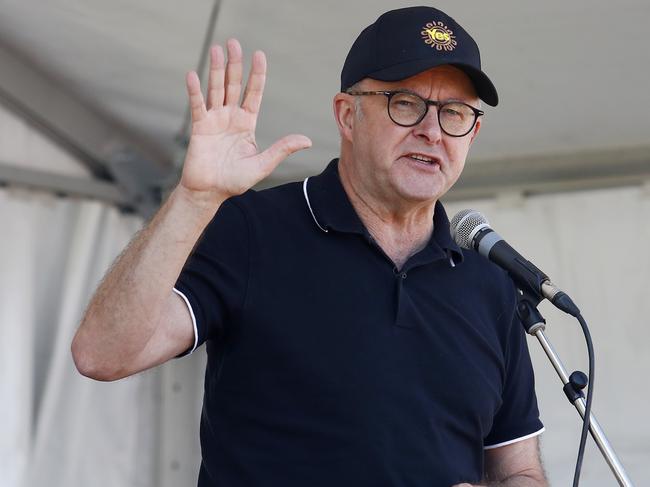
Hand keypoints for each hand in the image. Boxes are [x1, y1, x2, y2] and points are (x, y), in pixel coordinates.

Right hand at [180, 39, 311, 205]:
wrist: (211, 192)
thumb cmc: (235, 181)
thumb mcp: (263, 164)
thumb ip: (282, 149)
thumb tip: (307, 140)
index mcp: (246, 123)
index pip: (253, 93)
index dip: (257, 75)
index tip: (259, 55)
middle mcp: (230, 117)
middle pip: (233, 85)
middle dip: (234, 64)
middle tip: (234, 42)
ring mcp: (214, 120)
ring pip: (215, 89)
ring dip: (216, 70)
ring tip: (217, 49)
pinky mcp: (199, 127)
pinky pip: (197, 105)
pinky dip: (195, 91)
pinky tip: (194, 74)